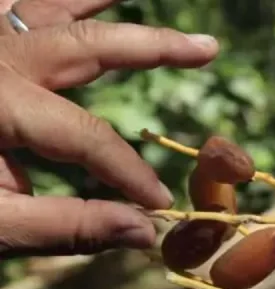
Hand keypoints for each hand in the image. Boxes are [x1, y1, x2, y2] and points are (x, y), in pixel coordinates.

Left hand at [0, 0, 217, 256]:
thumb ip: (65, 226)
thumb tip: (142, 231)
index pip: (91, 139)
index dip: (130, 175)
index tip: (159, 207)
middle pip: (90, 44)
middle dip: (155, 47)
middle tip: (207, 47)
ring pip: (45, 1)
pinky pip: (12, 4)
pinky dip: (41, 3)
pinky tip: (66, 2)